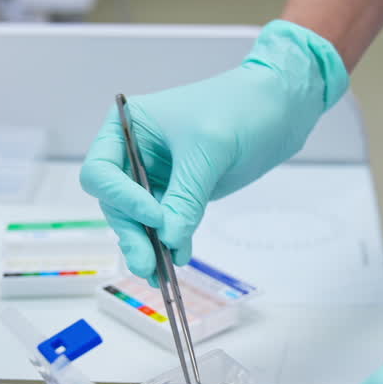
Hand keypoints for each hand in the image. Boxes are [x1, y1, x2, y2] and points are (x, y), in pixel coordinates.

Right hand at [80, 20, 347, 279]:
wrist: (280, 107)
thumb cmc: (239, 108)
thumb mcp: (208, 150)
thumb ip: (186, 196)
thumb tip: (169, 241)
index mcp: (128, 127)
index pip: (102, 171)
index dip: (122, 198)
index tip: (155, 217)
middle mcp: (134, 153)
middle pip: (116, 203)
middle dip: (132, 233)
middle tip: (147, 264)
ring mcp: (157, 175)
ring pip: (139, 219)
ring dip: (148, 246)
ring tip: (158, 276)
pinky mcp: (180, 192)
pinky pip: (167, 223)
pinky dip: (170, 242)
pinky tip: (177, 259)